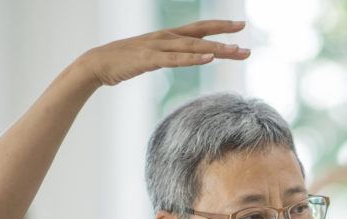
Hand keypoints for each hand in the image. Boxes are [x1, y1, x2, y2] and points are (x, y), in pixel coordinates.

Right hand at [77, 20, 249, 87]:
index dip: (220, 26)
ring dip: (216, 49)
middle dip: (226, 39)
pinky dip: (193, 58)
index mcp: (168, 36)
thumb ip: (170, 55)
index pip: (199, 29)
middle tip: (248, 46)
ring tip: (236, 52)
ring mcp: (158, 47)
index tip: (240, 27)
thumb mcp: (153, 56)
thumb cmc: (125, 61)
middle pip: (201, 36)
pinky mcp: (150, 59)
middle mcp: (166, 37)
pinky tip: (209, 58)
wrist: (98, 63)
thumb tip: (186, 58)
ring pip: (193, 47)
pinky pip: (176, 59)